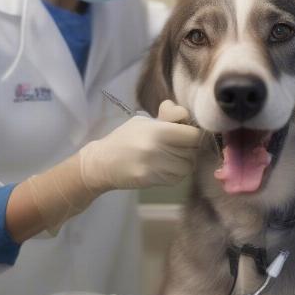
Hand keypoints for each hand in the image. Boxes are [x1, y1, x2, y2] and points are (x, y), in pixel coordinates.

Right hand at [79, 100, 201, 191]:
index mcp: (157, 131)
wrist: (101, 162)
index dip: (192, 134)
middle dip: (188, 148)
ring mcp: (154, 167)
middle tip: (179, 146)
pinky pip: (176, 178)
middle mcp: (157, 149)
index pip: (192, 135)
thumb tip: (184, 114)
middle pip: (191, 152)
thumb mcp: (143, 122)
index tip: (185, 134)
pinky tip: (165, 167)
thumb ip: (167, 117)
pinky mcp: (150, 181)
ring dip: (184, 162)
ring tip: (173, 157)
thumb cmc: (124, 138)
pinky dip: (175, 173)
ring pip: (187, 167)